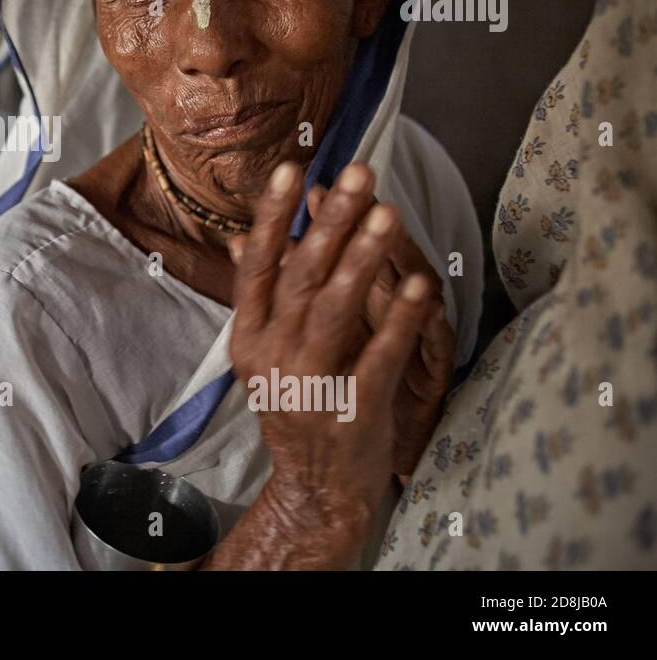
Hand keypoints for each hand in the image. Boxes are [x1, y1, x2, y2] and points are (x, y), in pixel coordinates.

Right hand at [221, 161, 440, 566]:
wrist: (316, 489)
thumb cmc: (299, 406)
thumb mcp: (268, 351)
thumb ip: (264, 294)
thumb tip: (242, 235)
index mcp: (249, 338)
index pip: (256, 266)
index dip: (272, 216)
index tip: (292, 170)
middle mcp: (272, 358)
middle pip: (300, 278)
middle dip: (331, 222)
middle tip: (360, 175)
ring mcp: (309, 387)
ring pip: (333, 312)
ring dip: (362, 260)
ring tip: (388, 215)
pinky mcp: (351, 413)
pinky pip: (378, 356)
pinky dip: (399, 319)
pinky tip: (418, 284)